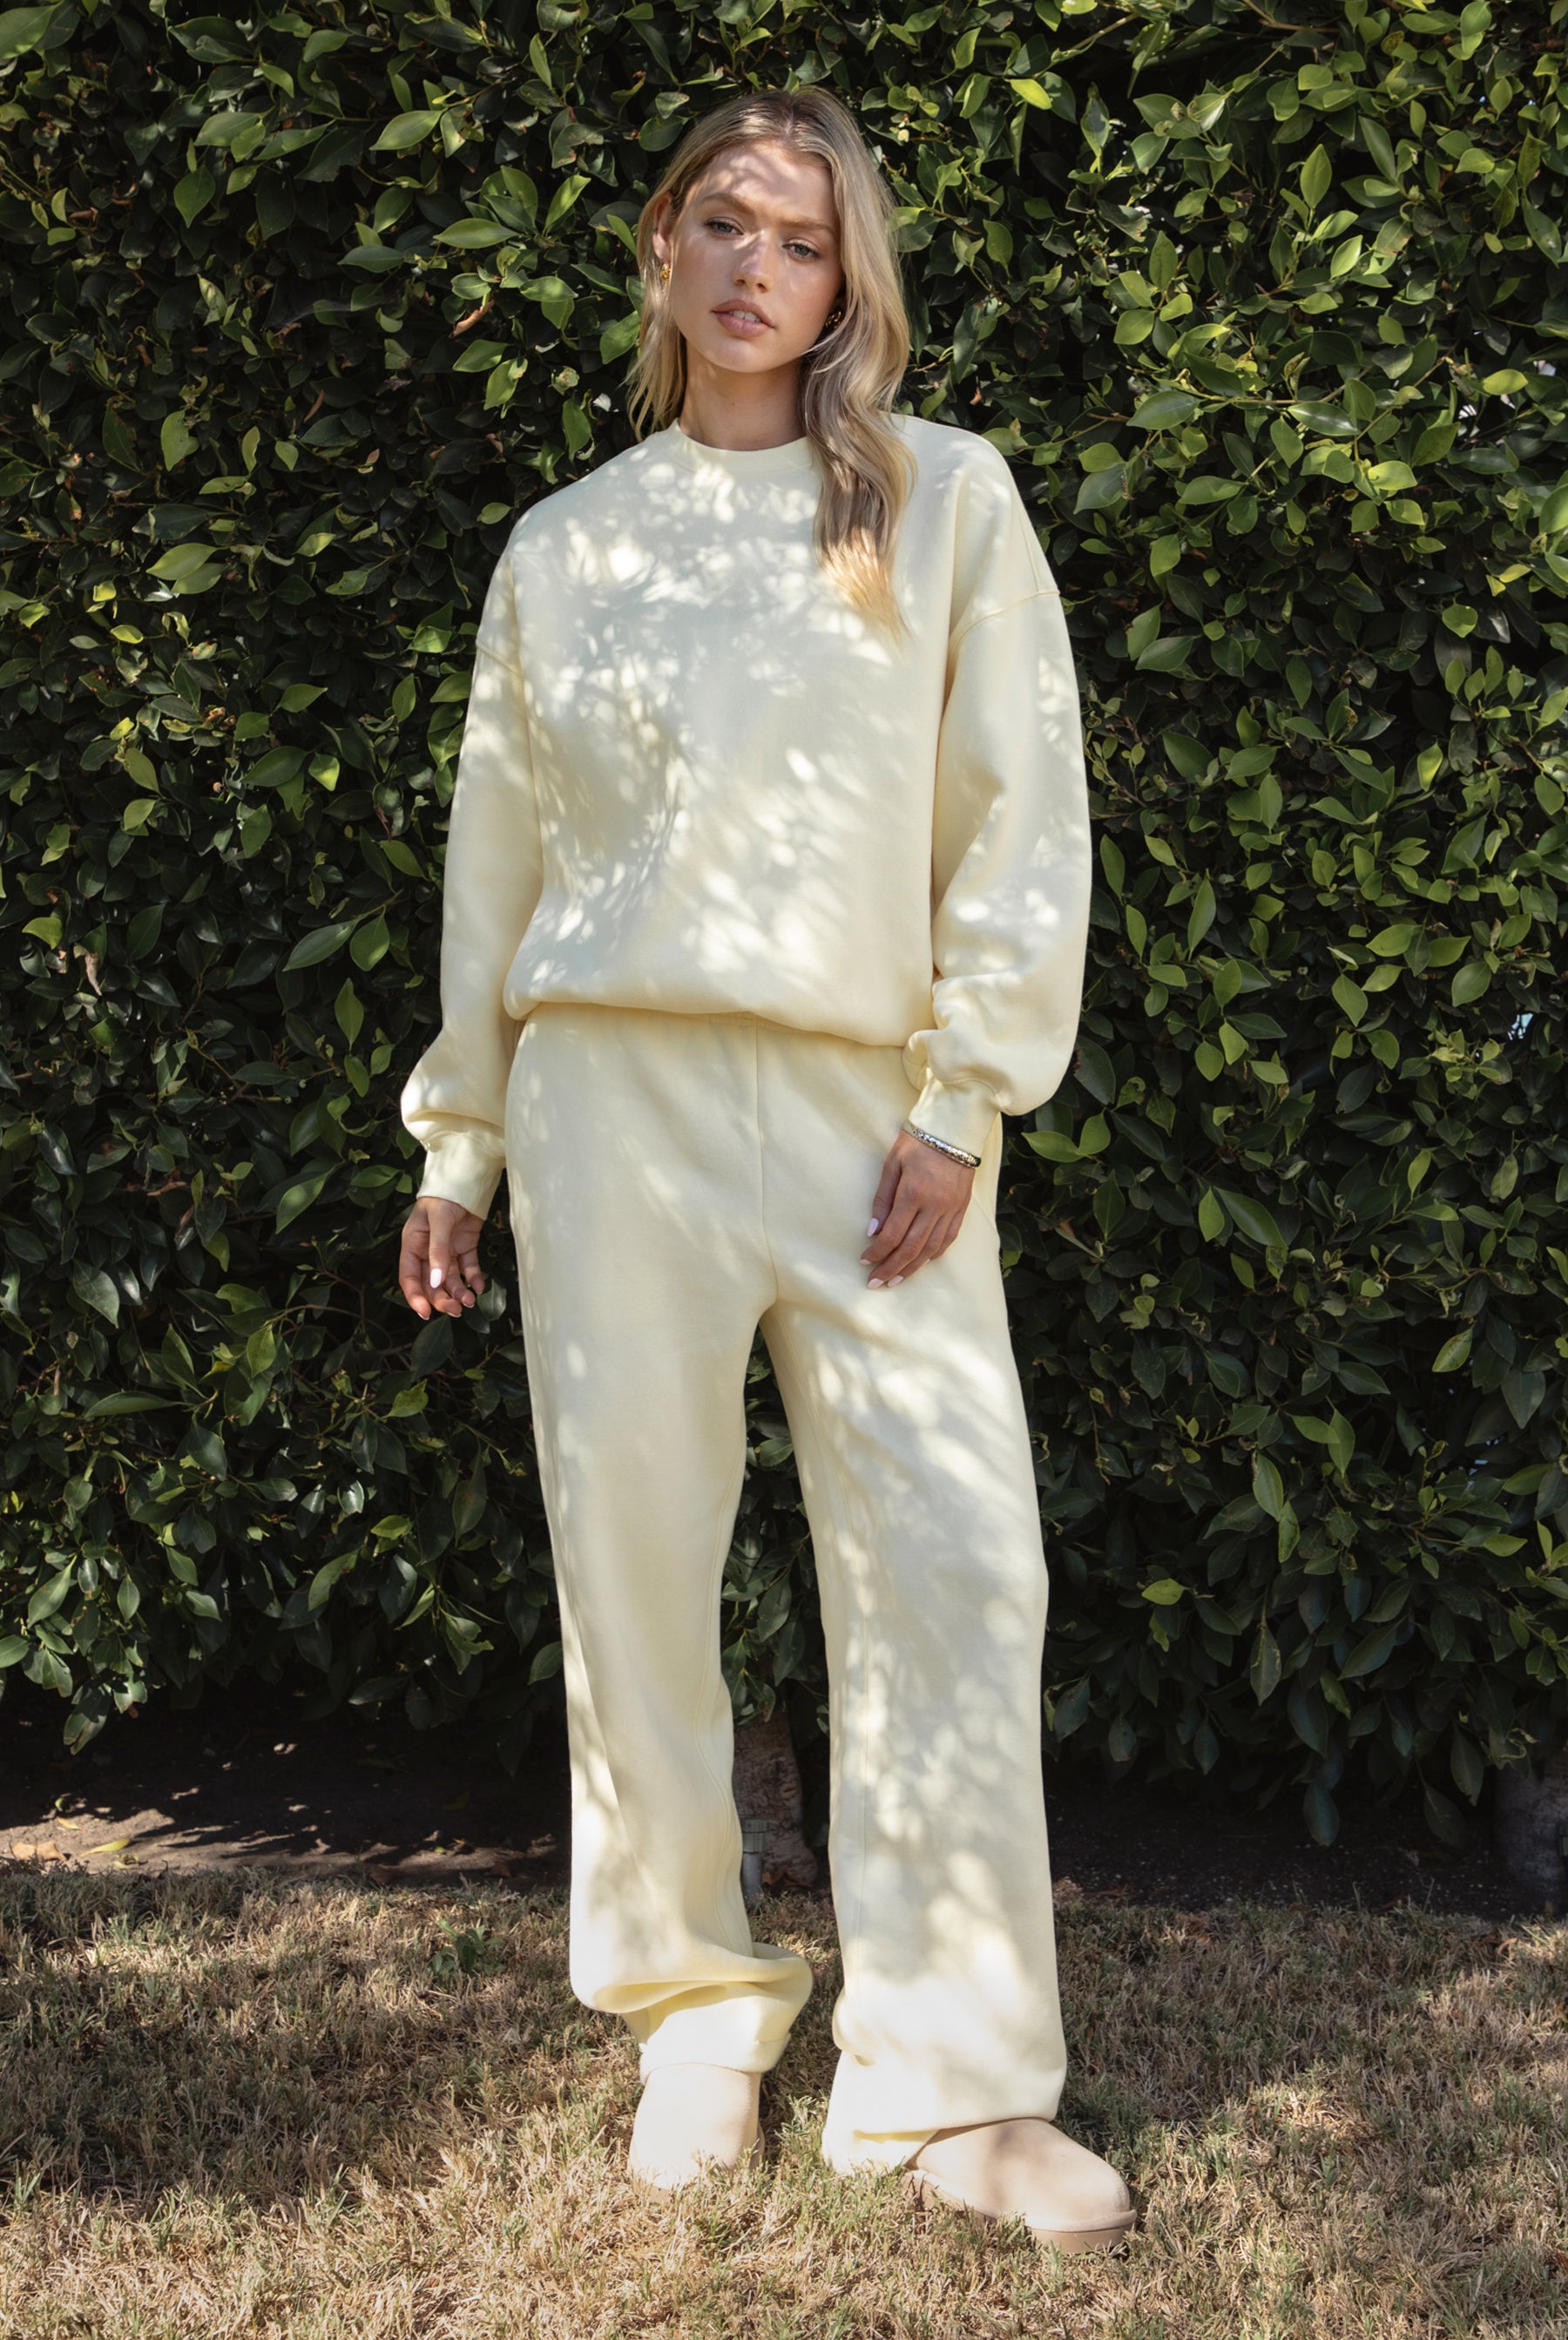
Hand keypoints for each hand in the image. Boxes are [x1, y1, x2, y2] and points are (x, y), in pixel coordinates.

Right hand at [398, 1195, 486, 1320]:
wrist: (466, 1178)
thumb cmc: (444, 1196)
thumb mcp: (438, 1222)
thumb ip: (438, 1252)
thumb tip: (437, 1282)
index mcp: (412, 1245)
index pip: (410, 1277)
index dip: (416, 1297)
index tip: (426, 1313)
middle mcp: (427, 1251)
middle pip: (432, 1283)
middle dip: (442, 1299)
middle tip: (457, 1310)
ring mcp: (447, 1250)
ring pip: (450, 1279)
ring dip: (459, 1292)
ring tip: (470, 1301)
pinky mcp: (465, 1246)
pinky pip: (468, 1268)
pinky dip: (473, 1279)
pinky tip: (479, 1287)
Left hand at [860, 1129, 974, 1287]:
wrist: (954, 1129)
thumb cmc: (918, 1142)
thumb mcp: (892, 1164)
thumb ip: (882, 1199)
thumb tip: (873, 1231)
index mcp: (913, 1193)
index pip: (892, 1234)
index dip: (877, 1253)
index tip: (864, 1261)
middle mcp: (935, 1206)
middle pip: (911, 1248)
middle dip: (891, 1268)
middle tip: (875, 1282)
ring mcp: (951, 1209)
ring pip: (930, 1249)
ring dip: (911, 1268)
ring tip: (895, 1280)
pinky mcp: (962, 1209)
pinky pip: (948, 1239)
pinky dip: (933, 1254)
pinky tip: (921, 1262)